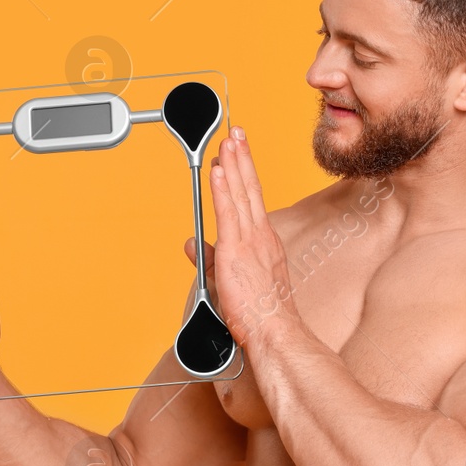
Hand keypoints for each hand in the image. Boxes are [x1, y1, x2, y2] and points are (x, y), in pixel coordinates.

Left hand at [205, 127, 296, 347]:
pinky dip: (223, 189)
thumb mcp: (229, 280)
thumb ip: (208, 259)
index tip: (239, 154)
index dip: (245, 174)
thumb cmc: (260, 315)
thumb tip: (190, 244)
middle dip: (242, 157)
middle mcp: (260, 236)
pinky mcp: (236, 251)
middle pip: (250, 189)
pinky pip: (228, 214)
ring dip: (233, 164)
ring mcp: (250, 242)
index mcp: (263, 242)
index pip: (253, 200)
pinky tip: (219, 171)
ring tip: (228, 140)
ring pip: (241, 195)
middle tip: (236, 132)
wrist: (275, 332)